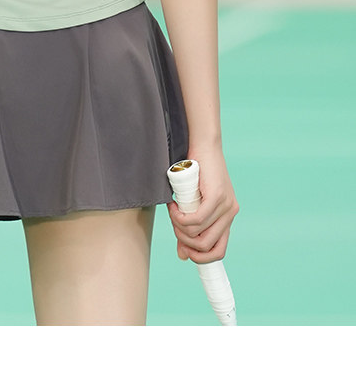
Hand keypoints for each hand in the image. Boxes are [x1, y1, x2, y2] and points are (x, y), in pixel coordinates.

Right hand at [167, 148, 238, 263]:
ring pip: (199, 233)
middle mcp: (230, 214)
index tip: (183, 250)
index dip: (200, 257)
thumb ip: (189, 227)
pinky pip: (197, 219)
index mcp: (227, 218)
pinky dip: (181, 218)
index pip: (219, 251)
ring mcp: (226, 206)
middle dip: (185, 241)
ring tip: (172, 212)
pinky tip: (174, 207)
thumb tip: (183, 255)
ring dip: (180, 228)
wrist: (203, 145)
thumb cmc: (195, 172)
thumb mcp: (192, 203)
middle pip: (207, 246)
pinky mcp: (217, 196)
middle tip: (174, 224)